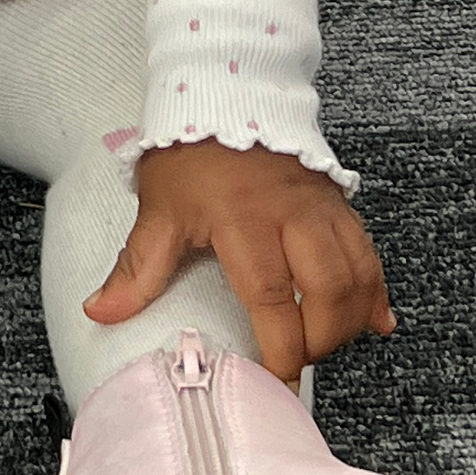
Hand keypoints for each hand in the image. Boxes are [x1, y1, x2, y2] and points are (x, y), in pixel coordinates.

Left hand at [84, 138, 396, 386]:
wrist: (227, 91)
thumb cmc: (191, 151)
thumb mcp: (160, 208)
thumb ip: (137, 267)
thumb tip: (100, 311)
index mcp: (245, 220)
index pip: (272, 296)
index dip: (279, 347)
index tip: (275, 383)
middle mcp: (294, 215)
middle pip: (329, 290)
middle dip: (321, 340)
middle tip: (299, 363)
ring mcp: (323, 208)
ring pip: (357, 272)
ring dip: (351, 319)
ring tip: (330, 347)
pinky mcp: (339, 204)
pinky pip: (368, 252)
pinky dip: (375, 290)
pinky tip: (376, 322)